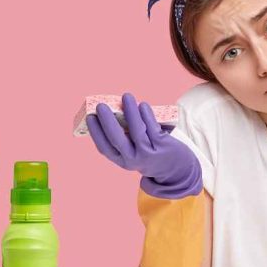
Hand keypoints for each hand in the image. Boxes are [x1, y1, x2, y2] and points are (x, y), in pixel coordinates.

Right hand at [86, 92, 202, 198]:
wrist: (177, 170)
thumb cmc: (150, 154)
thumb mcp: (134, 152)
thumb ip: (125, 137)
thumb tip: (115, 111)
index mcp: (122, 160)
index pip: (104, 147)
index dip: (95, 133)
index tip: (89, 117)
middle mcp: (133, 159)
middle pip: (117, 139)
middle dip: (107, 121)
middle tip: (100, 105)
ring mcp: (148, 152)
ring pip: (136, 130)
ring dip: (130, 111)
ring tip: (126, 96)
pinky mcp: (162, 145)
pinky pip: (152, 127)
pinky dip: (146, 115)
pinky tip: (142, 105)